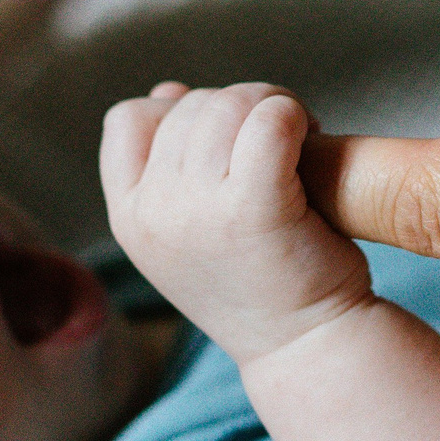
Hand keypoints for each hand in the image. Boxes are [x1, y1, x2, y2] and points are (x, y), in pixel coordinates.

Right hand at [103, 82, 374, 362]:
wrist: (308, 348)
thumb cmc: (261, 280)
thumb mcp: (191, 229)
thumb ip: (171, 164)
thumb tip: (169, 91)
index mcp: (129, 218)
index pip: (128, 119)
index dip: (180, 113)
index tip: (225, 145)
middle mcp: (154, 214)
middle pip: (191, 105)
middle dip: (242, 107)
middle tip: (282, 143)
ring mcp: (199, 211)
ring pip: (230, 104)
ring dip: (273, 106)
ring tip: (301, 142)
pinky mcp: (254, 209)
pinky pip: (270, 120)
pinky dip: (294, 116)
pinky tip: (310, 139)